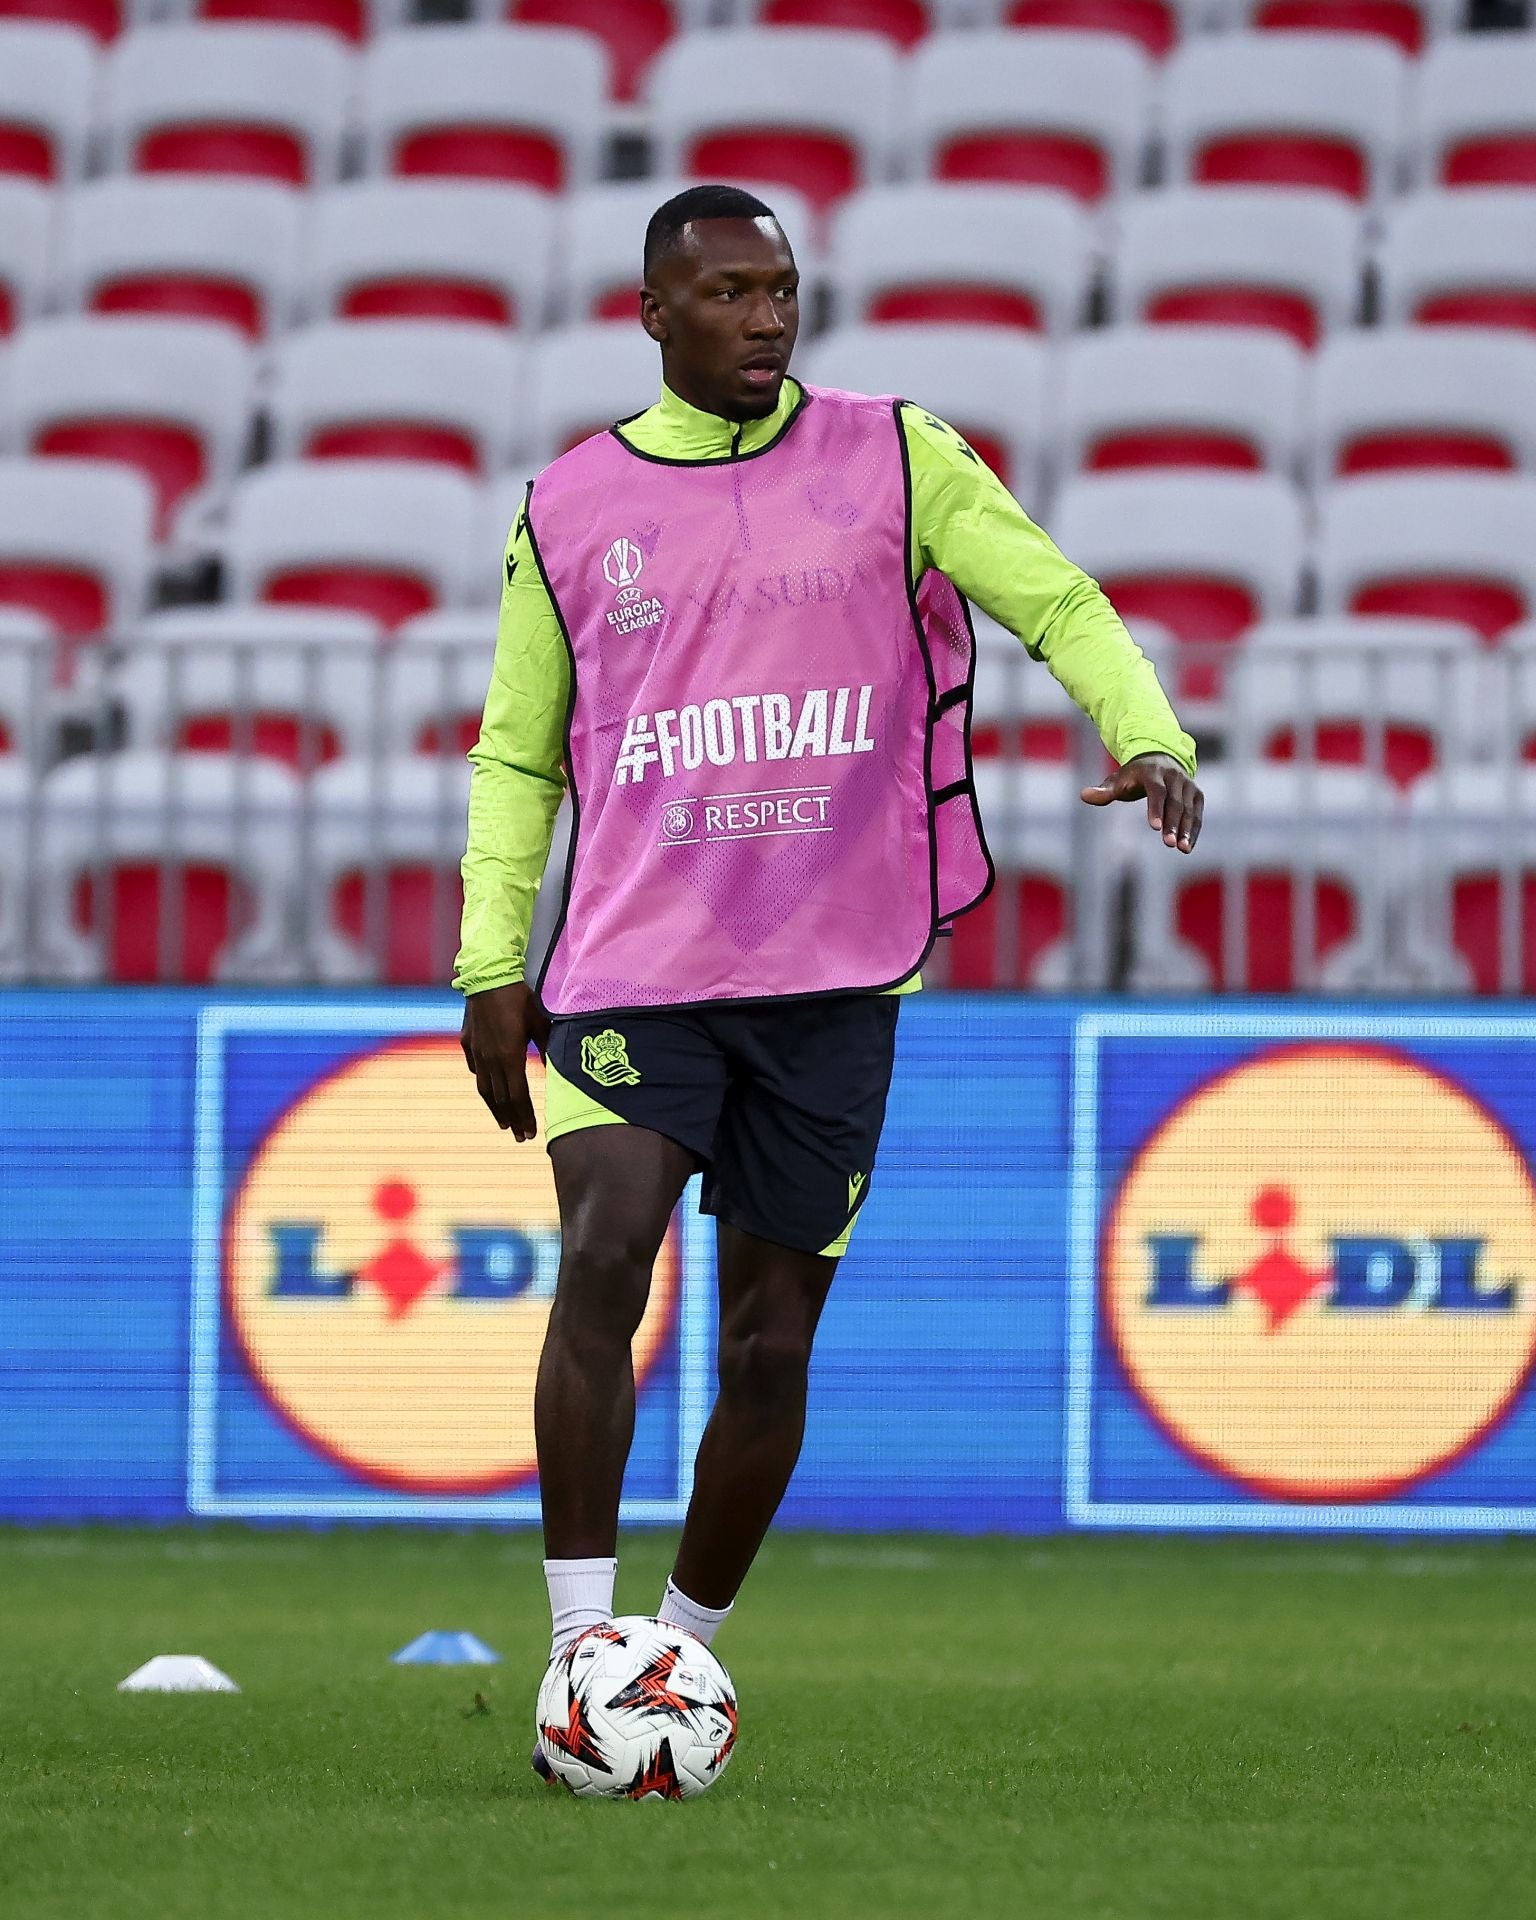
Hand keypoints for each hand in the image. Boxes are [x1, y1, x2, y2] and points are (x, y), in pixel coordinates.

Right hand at [460, 982, 550, 1140]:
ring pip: (485, 1089)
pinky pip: (476, 1070)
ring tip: (503, 1123)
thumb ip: (547, 1049)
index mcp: (509, 1057)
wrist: (487, 976)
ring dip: (495, 1109)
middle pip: (501, 1099)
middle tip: (521, 1137)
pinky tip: (488, 1090)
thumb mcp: (540, 1023)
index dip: (525, 1117)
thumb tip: (556, 1072)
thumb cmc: (518, 998)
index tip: (531, 1134)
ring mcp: (477, 1052)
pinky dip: (483, 1084)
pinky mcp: (467, 1042)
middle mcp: (491, 1060)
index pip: (518, 1096)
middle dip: (512, 1120)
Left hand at [1080, 752, 1203, 853]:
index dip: (1156, 809)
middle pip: (1175, 802)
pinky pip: (1196, 814)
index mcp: (1153, 772)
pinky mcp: (1196, 794)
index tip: (1154, 828)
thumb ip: (1103, 791)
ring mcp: (1187, 785)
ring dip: (1186, 830)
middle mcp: (1174, 777)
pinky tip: (1188, 847)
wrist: (1160, 758)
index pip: (1157, 791)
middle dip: (1173, 824)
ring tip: (1182, 849)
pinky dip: (1193, 830)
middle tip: (1168, 844)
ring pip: (1188, 809)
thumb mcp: (1117, 780)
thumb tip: (1083, 795)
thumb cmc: (1133, 775)